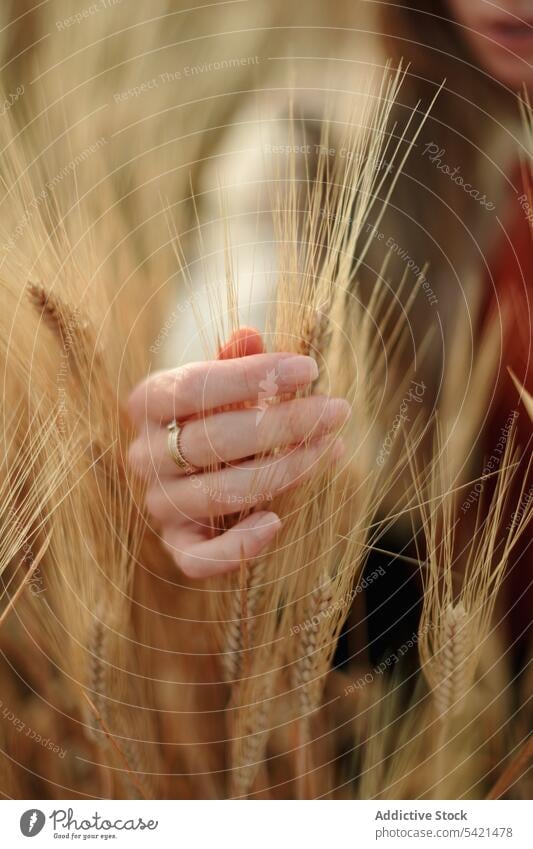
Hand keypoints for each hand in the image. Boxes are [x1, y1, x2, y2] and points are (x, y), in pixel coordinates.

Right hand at [127, 327, 348, 578]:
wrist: (192, 470)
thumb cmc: (215, 414)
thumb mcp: (223, 382)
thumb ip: (236, 363)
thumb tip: (250, 335)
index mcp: (149, 403)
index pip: (195, 386)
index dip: (252, 376)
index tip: (309, 370)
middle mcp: (145, 454)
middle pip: (215, 440)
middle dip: (284, 423)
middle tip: (336, 410)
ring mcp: (159, 502)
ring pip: (219, 493)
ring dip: (284, 473)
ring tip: (332, 450)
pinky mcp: (176, 544)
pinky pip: (198, 559)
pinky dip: (237, 546)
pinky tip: (277, 522)